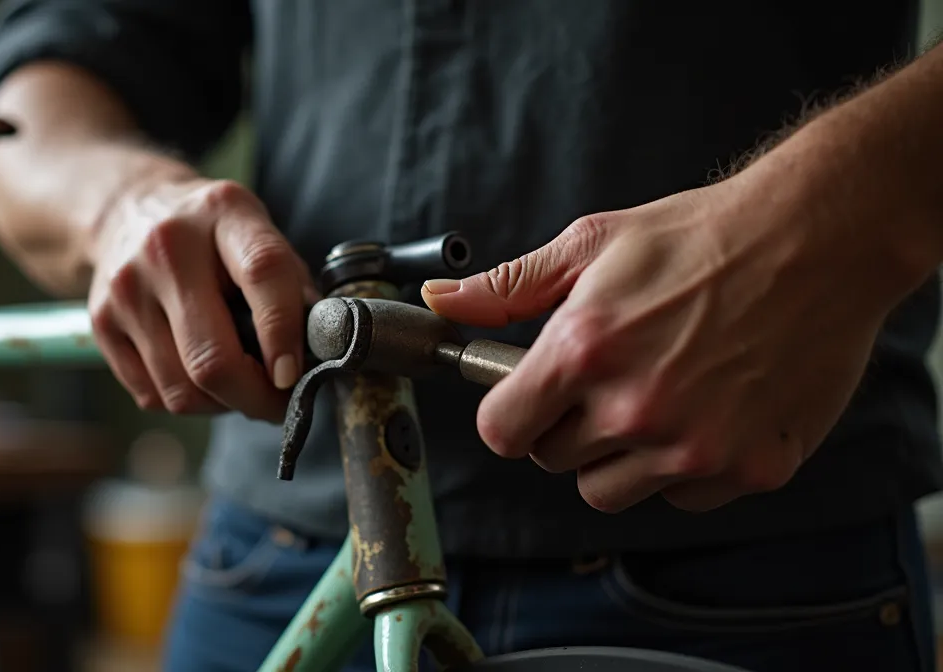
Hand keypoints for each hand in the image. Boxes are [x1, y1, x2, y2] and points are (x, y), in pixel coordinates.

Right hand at [89, 177, 315, 422]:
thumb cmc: (210, 233)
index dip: (284, 333)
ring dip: (222, 405)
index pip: (263, 274)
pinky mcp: (102, 322)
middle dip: (255, 398)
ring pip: (182, 390)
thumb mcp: (257, 231)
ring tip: (240, 386)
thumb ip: (293, 284)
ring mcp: (128, 288)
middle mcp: (168, 248)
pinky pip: (153, 396)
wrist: (127, 209)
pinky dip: (186, 401)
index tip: (294, 375)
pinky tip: (200, 377)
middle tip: (278, 405)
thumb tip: (322, 350)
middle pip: (212, 358)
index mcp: (224, 213)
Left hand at [421, 167, 917, 512]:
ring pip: (612, 490)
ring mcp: (694, 446)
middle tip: (609, 377)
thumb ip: (509, 286)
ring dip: (620, 455)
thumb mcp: (592, 244)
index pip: (501, 432)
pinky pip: (681, 497)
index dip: (509, 414)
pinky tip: (706, 408)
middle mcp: (634, 408)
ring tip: (656, 393)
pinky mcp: (748, 468)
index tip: (526, 398)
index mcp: (583, 351)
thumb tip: (441, 301)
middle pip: (555, 460)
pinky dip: (684, 466)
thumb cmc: (702, 236)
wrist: (818, 239)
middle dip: (568, 424)